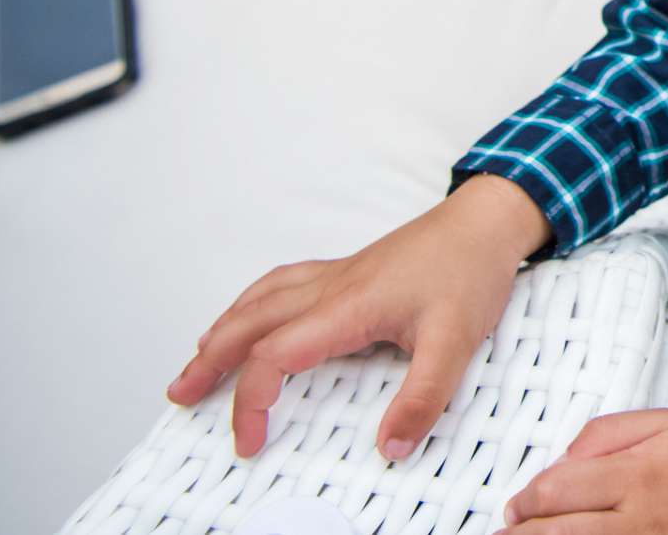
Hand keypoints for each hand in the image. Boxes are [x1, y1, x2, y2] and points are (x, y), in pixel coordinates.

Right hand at [165, 174, 551, 457]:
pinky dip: (253, 302)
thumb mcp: (457, 340)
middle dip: (210, 361)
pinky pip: (283, 283)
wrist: (487, 219)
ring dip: (224, 329)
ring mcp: (337, 275)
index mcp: (348, 306)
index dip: (252, 402)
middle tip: (180, 395)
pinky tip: (251, 313)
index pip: (275, 356)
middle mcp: (332, 287)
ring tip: (197, 359)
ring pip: (261, 299)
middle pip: (250, 323)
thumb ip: (423, 397)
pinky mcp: (349, 271)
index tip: (251, 441)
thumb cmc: (471, 268)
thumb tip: (390, 447)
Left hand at [499, 413, 667, 534]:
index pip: (557, 488)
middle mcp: (638, 516)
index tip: (517, 506)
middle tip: (509, 531)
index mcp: (637, 472)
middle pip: (556, 532)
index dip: (525, 500)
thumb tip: (561, 460)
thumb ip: (606, 432)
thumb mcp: (664, 424)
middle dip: (520, 533)